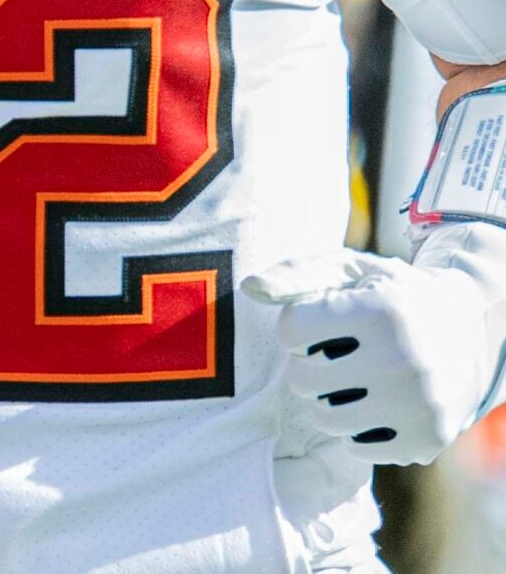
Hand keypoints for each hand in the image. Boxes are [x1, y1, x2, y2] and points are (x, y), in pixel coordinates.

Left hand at [243, 246, 495, 465]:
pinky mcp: (426, 441)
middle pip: (304, 380)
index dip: (295, 326)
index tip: (313, 323)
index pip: (293, 330)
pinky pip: (357, 447)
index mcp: (383, 311)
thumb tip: (249, 288)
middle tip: (327, 354)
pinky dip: (355, 426)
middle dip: (306, 364)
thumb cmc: (391, 294)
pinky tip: (371, 401)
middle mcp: (406, 361)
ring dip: (325, 399)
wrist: (470, 326)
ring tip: (344, 379)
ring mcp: (419, 406)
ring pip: (326, 419)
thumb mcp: (350, 270)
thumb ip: (297, 274)